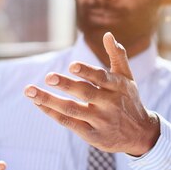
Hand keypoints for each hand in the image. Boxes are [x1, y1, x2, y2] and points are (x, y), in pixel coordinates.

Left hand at [24, 32, 159, 155]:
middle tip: (48, 77)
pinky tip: (38, 103)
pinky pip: (69, 123)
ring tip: (30, 91)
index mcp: (117, 87)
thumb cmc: (129, 100)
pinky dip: (52, 113)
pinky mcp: (92, 135)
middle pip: (85, 94)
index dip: (87, 72)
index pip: (101, 78)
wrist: (140, 135)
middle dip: (66, 85)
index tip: (72, 66)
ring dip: (49, 100)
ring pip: (71, 110)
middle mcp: (109, 104)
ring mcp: (100, 120)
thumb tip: (107, 34)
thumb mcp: (127, 78)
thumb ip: (117, 55)